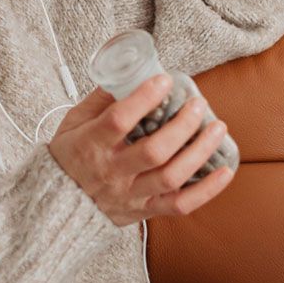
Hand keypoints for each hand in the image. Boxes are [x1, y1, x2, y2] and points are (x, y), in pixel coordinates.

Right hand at [47, 73, 234, 226]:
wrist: (57, 205)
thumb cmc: (69, 157)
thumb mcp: (74, 122)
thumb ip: (101, 99)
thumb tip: (130, 71)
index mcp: (91, 145)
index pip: (119, 121)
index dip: (144, 98)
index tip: (164, 80)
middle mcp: (112, 172)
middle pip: (154, 151)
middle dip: (182, 125)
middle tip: (198, 104)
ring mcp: (130, 194)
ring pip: (172, 177)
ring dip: (200, 151)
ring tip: (217, 128)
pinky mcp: (144, 211)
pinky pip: (181, 205)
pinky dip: (207, 190)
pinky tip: (225, 170)